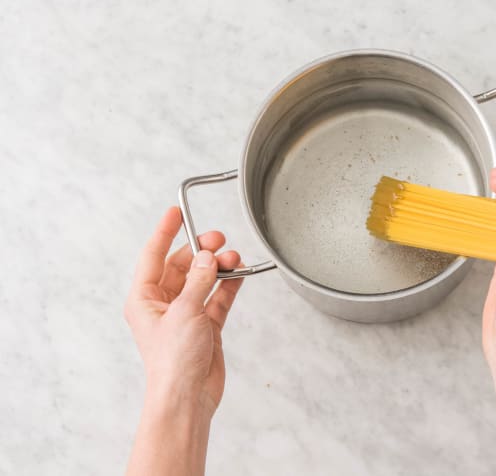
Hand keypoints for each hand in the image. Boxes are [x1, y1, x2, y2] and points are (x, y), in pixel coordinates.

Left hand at [124, 206, 243, 415]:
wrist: (188, 397)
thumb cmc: (173, 362)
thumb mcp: (185, 312)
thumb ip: (199, 281)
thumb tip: (207, 257)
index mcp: (144, 299)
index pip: (153, 256)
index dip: (165, 232)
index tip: (176, 212)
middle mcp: (163, 305)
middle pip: (182, 266)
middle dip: (200, 251)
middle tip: (218, 239)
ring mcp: (186, 315)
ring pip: (203, 280)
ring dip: (217, 268)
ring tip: (233, 259)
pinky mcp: (205, 326)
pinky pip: (217, 297)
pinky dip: (228, 285)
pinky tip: (239, 274)